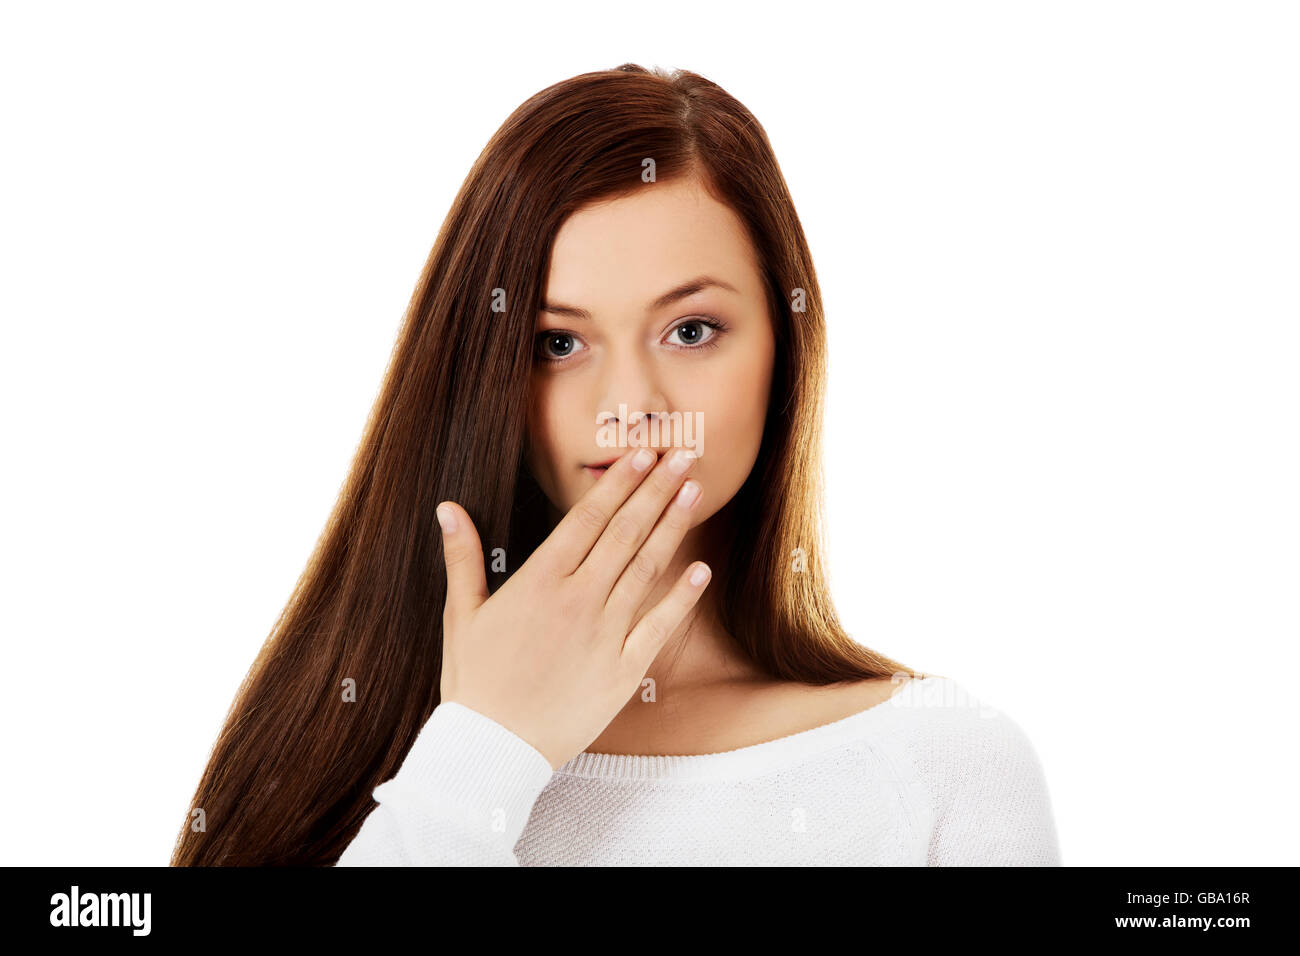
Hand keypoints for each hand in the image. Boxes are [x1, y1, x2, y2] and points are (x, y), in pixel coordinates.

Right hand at [435, 447, 708, 768]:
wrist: (493, 749)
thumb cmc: (474, 682)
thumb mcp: (461, 616)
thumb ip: (462, 557)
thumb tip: (448, 508)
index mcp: (539, 581)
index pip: (588, 518)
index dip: (619, 483)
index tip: (643, 453)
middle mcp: (577, 600)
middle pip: (625, 533)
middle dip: (656, 490)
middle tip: (683, 456)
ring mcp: (605, 635)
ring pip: (646, 569)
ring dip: (673, 528)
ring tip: (695, 493)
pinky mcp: (624, 670)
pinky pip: (659, 626)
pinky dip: (682, 597)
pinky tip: (701, 570)